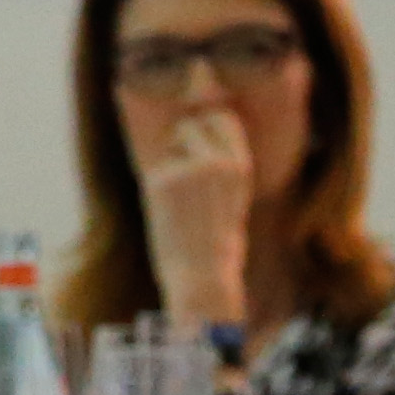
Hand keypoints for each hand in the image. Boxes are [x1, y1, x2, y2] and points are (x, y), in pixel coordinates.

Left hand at [137, 110, 255, 325]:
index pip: (222, 118)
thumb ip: (221, 165)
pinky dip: (156, 187)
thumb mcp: (233, 196)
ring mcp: (188, 169)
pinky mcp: (161, 180)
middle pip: (191, 124)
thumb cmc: (217, 243)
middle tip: (180, 171)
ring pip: (169, 145)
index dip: (206, 126)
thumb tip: (198, 133)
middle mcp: (217, 161)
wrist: (201, 276)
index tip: (197, 142)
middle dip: (181, 140)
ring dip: (168, 163)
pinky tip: (167, 211)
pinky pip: (154, 169)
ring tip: (178, 200)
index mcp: (240, 165)